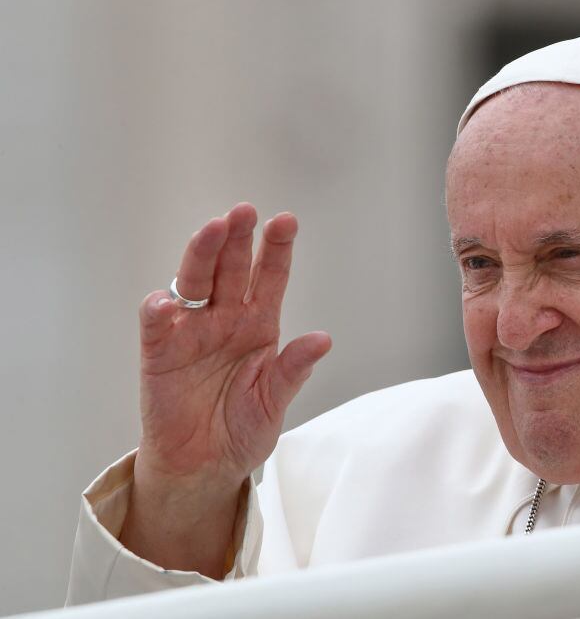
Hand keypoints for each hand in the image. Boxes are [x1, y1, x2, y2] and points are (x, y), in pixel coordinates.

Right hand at [136, 202, 331, 490]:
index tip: (286, 221)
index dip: (276, 249)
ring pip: (194, 282)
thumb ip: (293, 370)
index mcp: (259, 324)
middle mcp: (225, 319)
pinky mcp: (159, 354)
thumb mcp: (274, 401)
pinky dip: (160, 311)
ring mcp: (191, 332)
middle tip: (244, 211)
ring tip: (213, 230)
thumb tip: (323, 339)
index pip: (269, 276)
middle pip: (230, 268)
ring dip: (202, 255)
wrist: (205, 467)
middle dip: (238, 238)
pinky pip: (157, 326)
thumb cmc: (242, 429)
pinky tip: (167, 301)